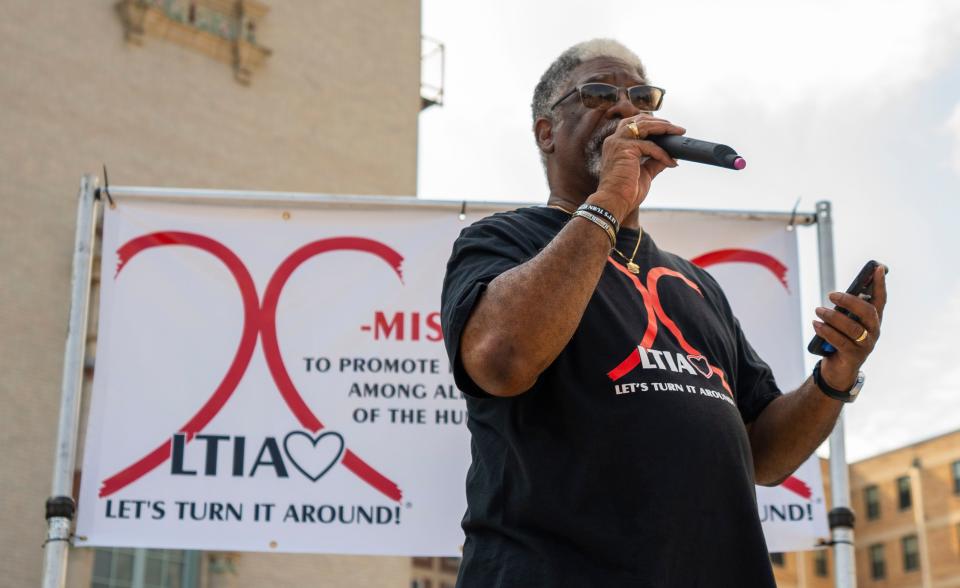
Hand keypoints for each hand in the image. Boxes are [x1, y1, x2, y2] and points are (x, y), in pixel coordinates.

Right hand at [590, 115, 684, 220]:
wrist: (614, 202)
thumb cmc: (626, 192)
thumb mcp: (645, 173)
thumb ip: (655, 161)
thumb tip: (671, 156)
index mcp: (616, 144)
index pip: (635, 126)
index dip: (653, 125)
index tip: (669, 131)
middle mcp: (614, 140)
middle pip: (639, 120)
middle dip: (660, 122)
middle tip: (677, 129)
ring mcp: (618, 142)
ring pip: (644, 125)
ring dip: (663, 128)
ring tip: (678, 132)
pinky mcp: (625, 148)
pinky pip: (650, 146)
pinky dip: (662, 153)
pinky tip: (671, 162)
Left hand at [813, 266, 887, 390]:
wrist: (839, 369)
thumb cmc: (842, 341)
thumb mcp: (846, 323)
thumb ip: (847, 311)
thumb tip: (839, 295)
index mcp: (874, 321)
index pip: (880, 300)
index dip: (880, 284)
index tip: (879, 268)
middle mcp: (874, 331)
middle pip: (867, 312)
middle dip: (849, 300)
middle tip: (831, 294)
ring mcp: (866, 345)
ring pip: (852, 327)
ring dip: (833, 316)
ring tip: (818, 310)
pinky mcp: (854, 356)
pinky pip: (840, 341)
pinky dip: (826, 331)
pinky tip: (816, 324)